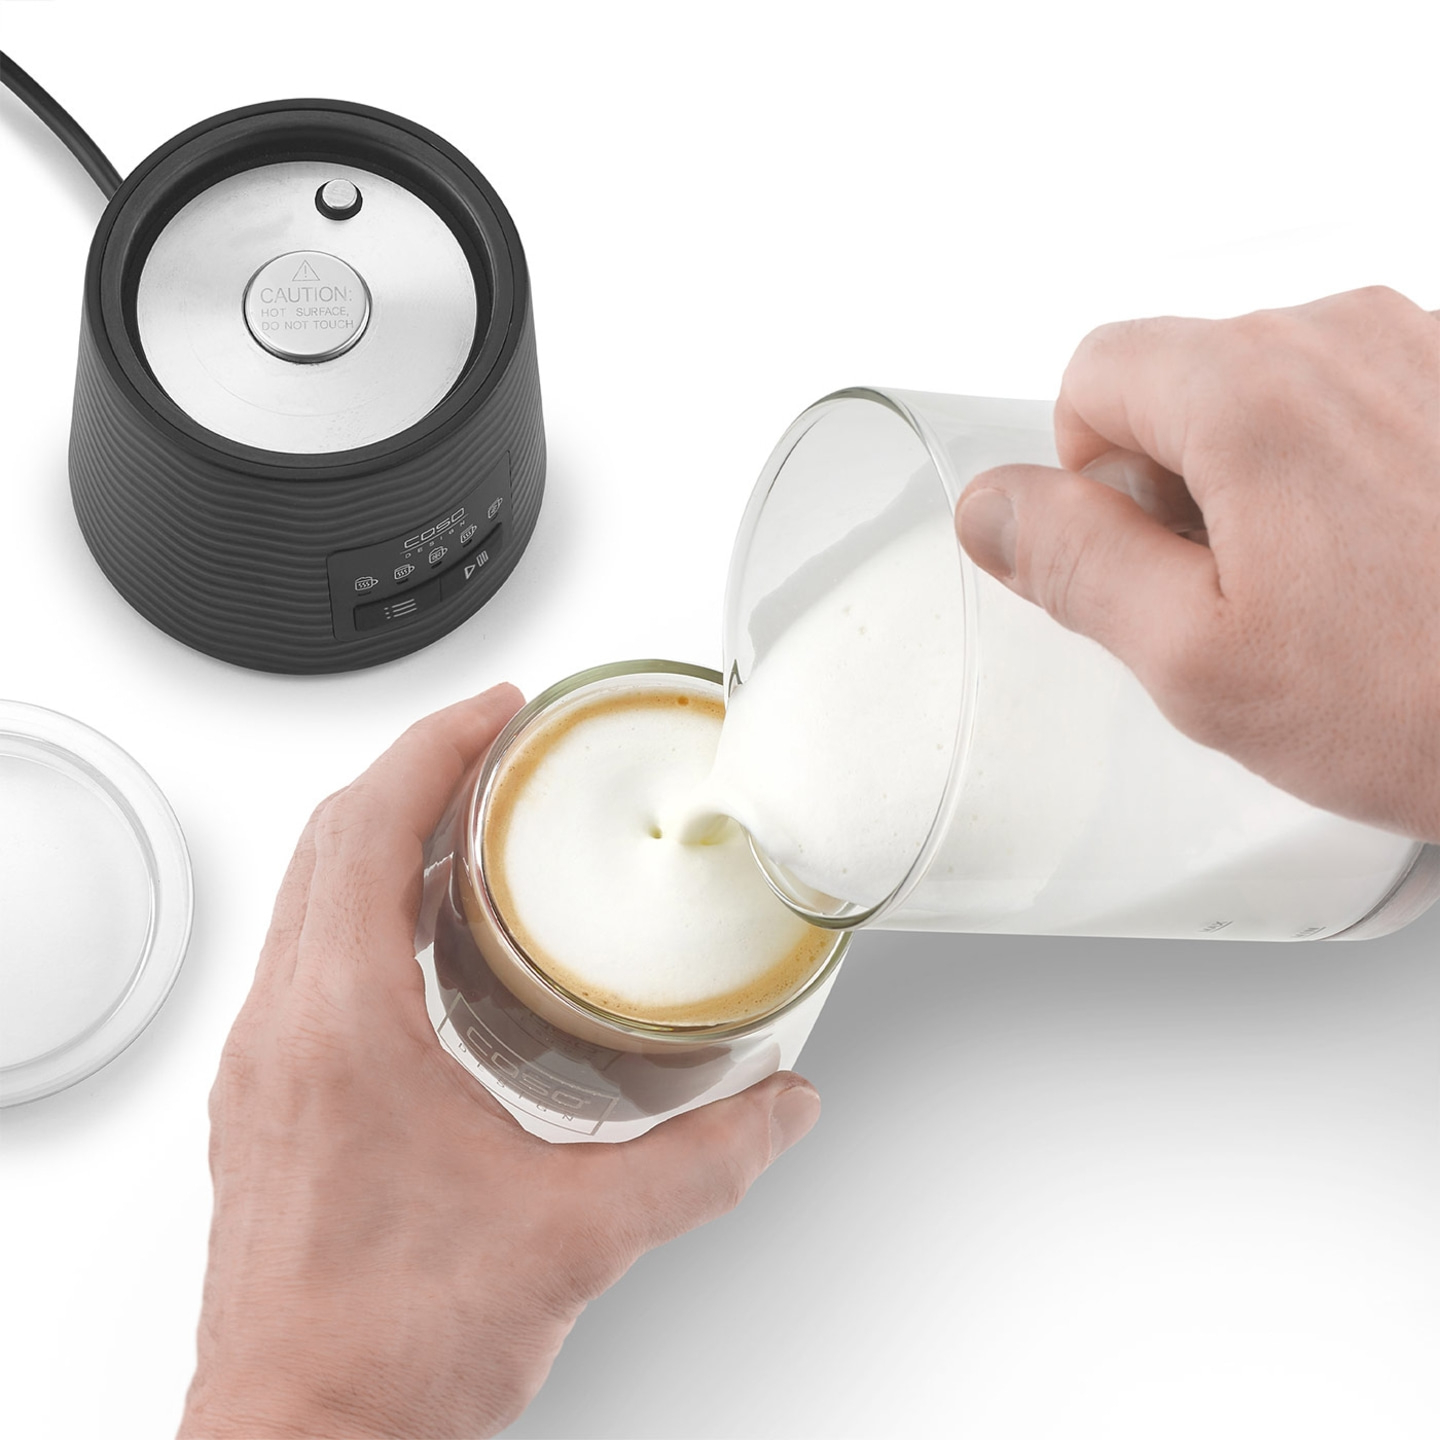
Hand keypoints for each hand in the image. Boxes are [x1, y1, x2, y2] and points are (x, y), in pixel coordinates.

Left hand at [178, 685, 820, 1439]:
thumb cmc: (388, 1352)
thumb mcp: (578, 1238)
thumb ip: (702, 1164)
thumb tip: (780, 1110)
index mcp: (339, 1026)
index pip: (365, 827)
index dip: (435, 747)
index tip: (498, 712)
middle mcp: (282, 1031)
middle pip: (328, 839)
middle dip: (417, 772)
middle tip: (499, 747)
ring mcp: (263, 1066)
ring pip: (309, 895)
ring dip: (385, 836)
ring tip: (477, 822)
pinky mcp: (269, 1102)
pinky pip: (307, 955)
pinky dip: (366, 906)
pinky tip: (436, 938)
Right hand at [955, 286, 1439, 840]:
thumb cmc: (1434, 696)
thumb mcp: (1201, 662)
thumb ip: (1071, 565)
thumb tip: (991, 508)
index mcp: (1251, 392)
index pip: (1091, 372)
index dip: (1091, 476)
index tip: (1154, 555)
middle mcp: (1345, 338)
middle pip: (1183, 377)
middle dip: (1179, 478)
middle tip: (1243, 595)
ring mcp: (1426, 352)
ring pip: (1274, 392)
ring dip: (1266, 480)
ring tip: (1331, 588)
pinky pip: (1361, 405)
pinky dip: (1346, 474)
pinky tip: (1397, 565)